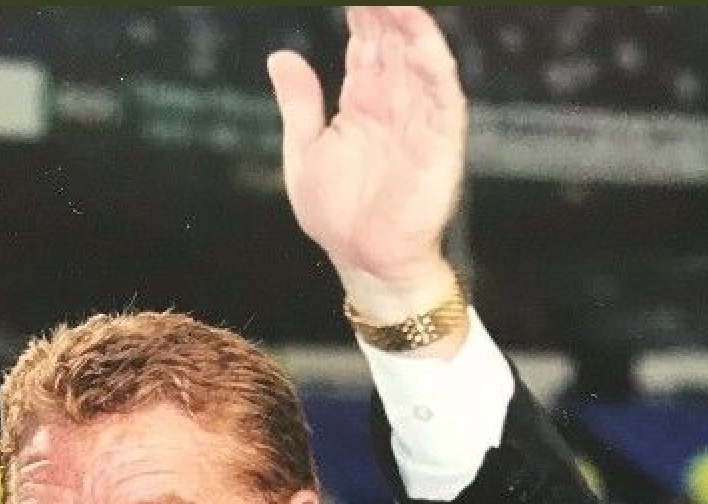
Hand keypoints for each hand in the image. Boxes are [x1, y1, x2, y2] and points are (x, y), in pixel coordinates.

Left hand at [267, 7, 466, 319]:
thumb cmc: (337, 216)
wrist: (366, 261)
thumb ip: (299, 104)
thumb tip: (280, 56)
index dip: (358, 10)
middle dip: (381, 7)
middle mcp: (393, 100)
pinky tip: (415, 32)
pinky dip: (430, 57)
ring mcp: (418, 114)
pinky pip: (441, 87)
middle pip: (390, 37)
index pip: (363, 42)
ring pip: (416, 52)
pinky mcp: (440, 135)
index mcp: (361, 103)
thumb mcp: (304, 154)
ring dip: (406, 20)